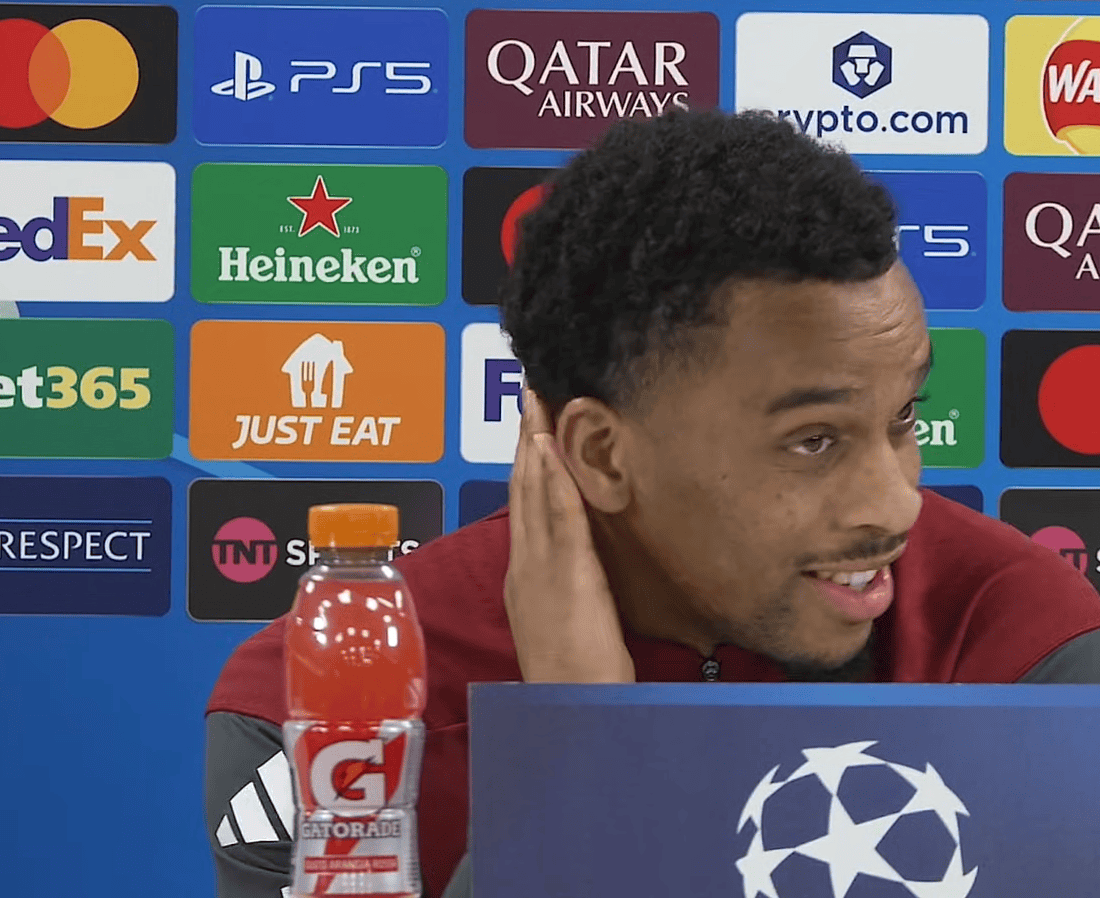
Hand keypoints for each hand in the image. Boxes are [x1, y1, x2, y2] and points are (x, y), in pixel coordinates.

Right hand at [504, 388, 635, 682]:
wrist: (570, 708)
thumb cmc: (574, 677)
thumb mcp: (561, 624)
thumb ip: (562, 591)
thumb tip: (575, 570)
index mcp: (524, 576)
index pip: (524, 506)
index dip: (524, 462)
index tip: (527, 424)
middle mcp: (526, 564)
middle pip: (523, 488)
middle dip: (524, 437)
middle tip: (528, 392)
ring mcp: (542, 566)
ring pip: (536, 492)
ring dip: (534, 442)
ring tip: (536, 401)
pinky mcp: (568, 573)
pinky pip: (560, 516)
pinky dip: (553, 478)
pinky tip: (549, 446)